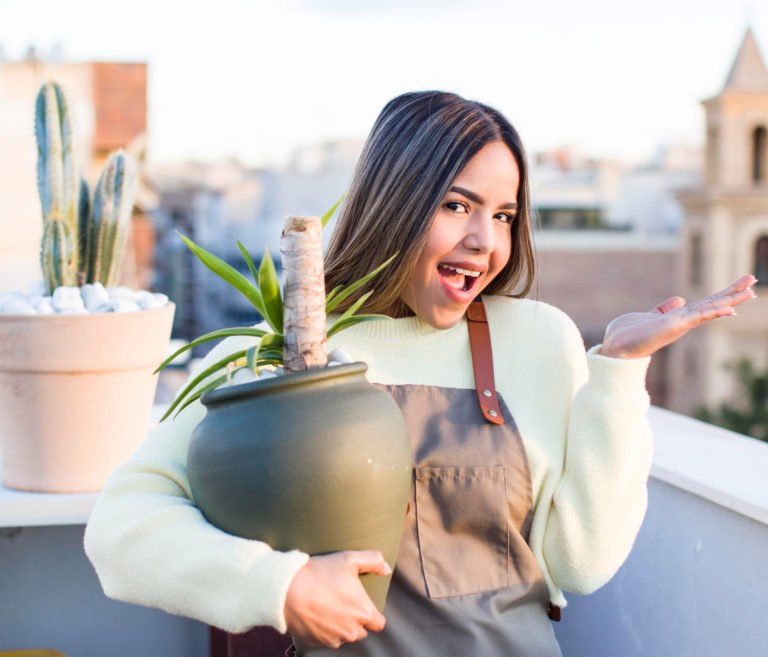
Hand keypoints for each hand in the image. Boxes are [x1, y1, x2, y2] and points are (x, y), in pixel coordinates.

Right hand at [284, 550, 389, 648]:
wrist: (287, 590)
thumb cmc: (321, 573)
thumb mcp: (350, 559)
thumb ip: (374, 561)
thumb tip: (386, 569)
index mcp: (363, 613)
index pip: (379, 623)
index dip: (373, 614)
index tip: (362, 603)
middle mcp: (351, 632)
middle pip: (360, 631)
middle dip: (355, 620)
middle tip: (343, 602)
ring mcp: (333, 640)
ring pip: (342, 636)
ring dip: (339, 626)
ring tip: (327, 606)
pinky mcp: (315, 643)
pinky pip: (325, 639)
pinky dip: (323, 630)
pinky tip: (315, 613)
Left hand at [599, 275, 757, 358]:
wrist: (615, 348)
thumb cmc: (627, 334)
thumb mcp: (648, 316)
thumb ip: (663, 309)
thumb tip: (679, 300)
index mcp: (677, 318)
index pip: (704, 303)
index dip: (721, 295)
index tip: (740, 286)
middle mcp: (682, 321)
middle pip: (712, 303)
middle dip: (732, 292)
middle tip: (753, 280)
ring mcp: (680, 324)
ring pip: (710, 309)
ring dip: (731, 300)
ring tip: (751, 291)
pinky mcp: (674, 326)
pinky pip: (698, 317)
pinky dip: (713, 312)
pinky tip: (730, 308)